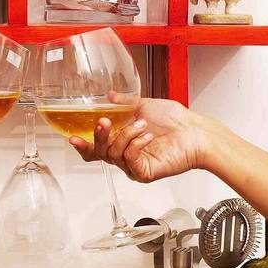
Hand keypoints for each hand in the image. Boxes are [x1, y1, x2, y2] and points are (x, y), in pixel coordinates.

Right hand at [69, 97, 220, 182]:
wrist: (195, 132)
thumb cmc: (175, 120)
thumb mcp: (144, 105)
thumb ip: (124, 102)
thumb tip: (109, 95)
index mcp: (122, 140)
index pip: (97, 147)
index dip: (83, 145)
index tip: (73, 137)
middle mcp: (126, 154)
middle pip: (100, 152)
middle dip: (99, 136)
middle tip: (103, 122)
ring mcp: (134, 165)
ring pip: (114, 154)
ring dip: (126, 136)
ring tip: (142, 125)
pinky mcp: (144, 173)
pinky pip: (129, 160)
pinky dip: (136, 145)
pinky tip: (147, 136)